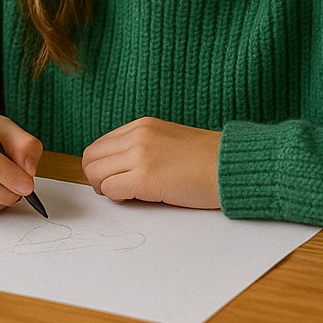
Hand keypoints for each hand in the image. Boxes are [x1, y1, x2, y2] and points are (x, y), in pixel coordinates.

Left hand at [80, 117, 220, 208]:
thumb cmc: (206, 160)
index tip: (115, 177)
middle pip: (90, 158)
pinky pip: (110, 190)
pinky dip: (118, 198)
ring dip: (105, 189)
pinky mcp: (145, 178)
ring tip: (128, 194)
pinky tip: (138, 198)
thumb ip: (141, 146)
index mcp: (142, 125)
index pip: (99, 145)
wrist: (232, 167)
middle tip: (116, 189)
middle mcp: (137, 136)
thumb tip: (116, 167)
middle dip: (97, 178)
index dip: (102, 165)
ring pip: (95, 174)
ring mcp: (140, 155)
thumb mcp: (168, 140)